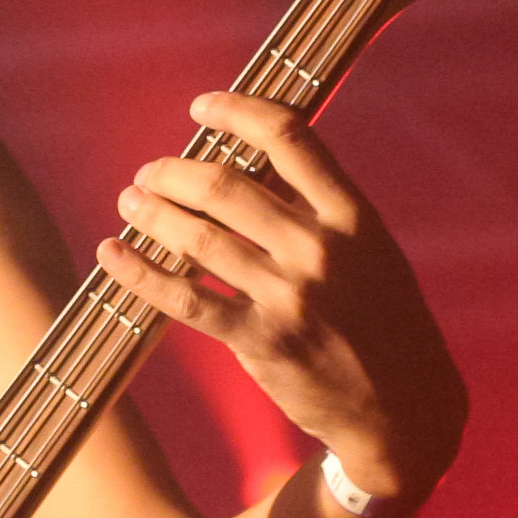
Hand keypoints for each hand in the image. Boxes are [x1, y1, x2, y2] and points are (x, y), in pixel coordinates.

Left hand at [92, 93, 467, 503]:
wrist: (405, 409)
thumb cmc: (383, 322)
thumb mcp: (372, 253)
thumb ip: (320, 211)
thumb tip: (249, 168)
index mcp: (352, 216)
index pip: (289, 137)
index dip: (236, 112)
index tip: (202, 108)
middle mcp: (320, 249)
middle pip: (226, 186)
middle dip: (173, 172)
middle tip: (149, 173)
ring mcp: (289, 296)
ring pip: (198, 238)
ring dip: (152, 214)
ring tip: (129, 203)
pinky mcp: (261, 341)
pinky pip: (186, 300)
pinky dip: (140, 274)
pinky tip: (112, 256)